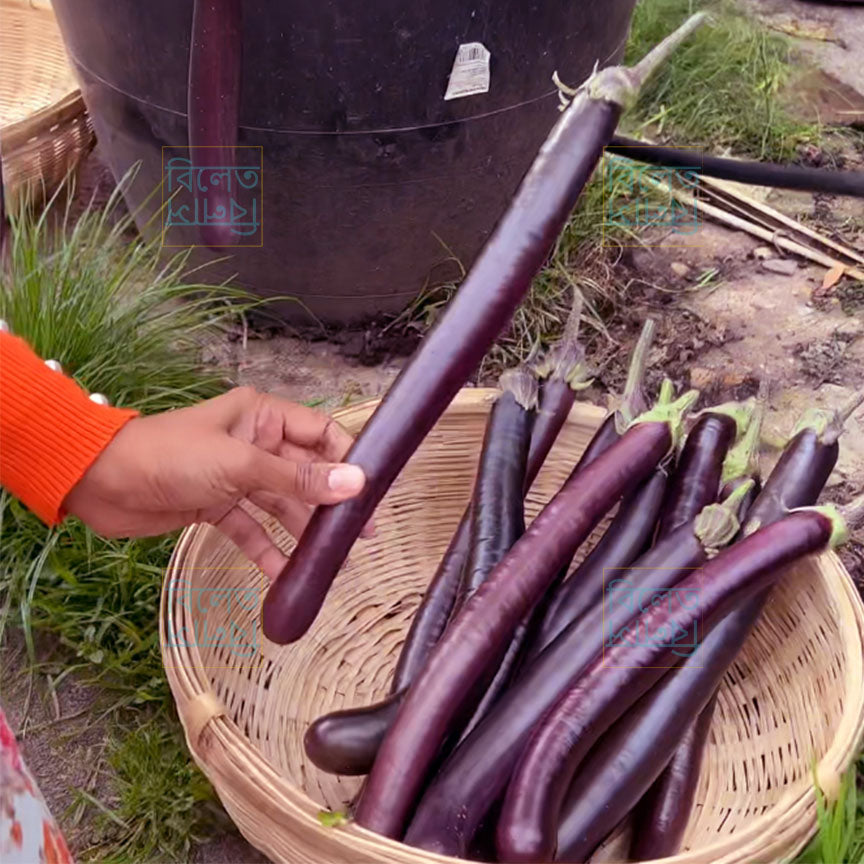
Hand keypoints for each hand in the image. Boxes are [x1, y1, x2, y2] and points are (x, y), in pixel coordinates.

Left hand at [63, 387, 368, 579]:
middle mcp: (256, 443)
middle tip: (358, 536)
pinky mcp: (217, 505)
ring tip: (329, 562)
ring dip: (301, 531)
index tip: (373, 491)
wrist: (100, 482)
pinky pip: (251, 527)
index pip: (321, 433)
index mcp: (263, 417)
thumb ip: (297, 479)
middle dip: (329, 503)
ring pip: (281, 504)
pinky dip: (266, 549)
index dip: (348, 459)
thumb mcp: (240, 466)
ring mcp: (236, 476)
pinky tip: (284, 575)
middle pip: (305, 473)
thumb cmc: (172, 457)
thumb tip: (356, 484)